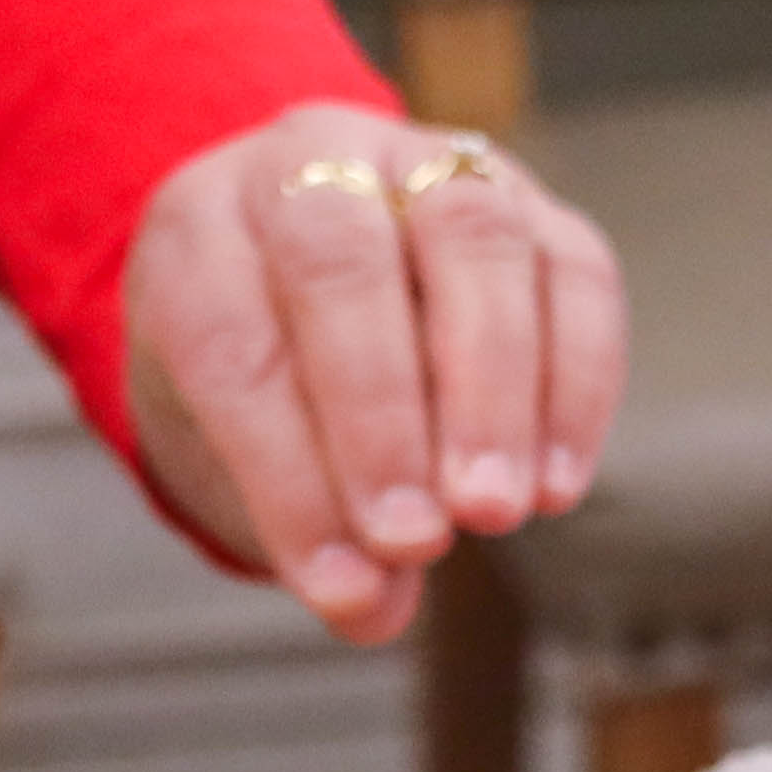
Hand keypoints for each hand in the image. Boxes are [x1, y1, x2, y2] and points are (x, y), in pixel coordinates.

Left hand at [120, 104, 627, 644]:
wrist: (304, 281)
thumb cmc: (261, 384)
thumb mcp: (235, 459)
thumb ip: (301, 525)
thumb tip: (373, 608)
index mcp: (196, 230)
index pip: (230, 341)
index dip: (287, 473)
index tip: (343, 585)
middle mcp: (303, 163)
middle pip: (340, 262)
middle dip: (384, 415)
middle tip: (421, 539)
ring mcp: (422, 163)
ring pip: (471, 237)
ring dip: (492, 388)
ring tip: (499, 511)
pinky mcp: (528, 196)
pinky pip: (573, 268)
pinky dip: (575, 379)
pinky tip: (559, 482)